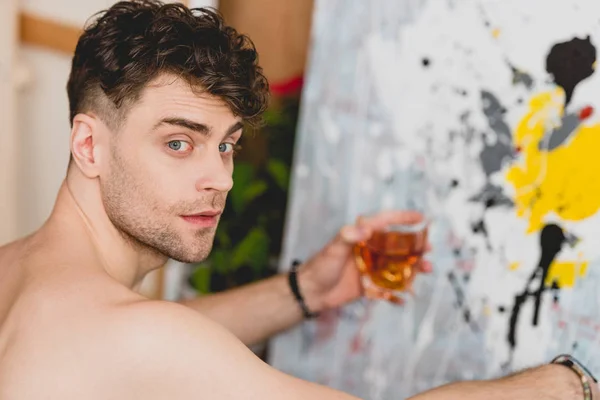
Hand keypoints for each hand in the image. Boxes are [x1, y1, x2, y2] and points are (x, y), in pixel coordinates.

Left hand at [298, 210, 431, 311]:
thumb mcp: (334, 248)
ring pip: (397, 267)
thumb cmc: (320, 266)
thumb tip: (365, 229)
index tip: (421, 218)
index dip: (403, 218)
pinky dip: (396, 295)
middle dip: (415, 247)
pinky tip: (404, 299)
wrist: (309, 292)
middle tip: (428, 250)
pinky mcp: (368, 285)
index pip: (385, 222)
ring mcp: (370, 268)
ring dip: (413, 269)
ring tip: (426, 270)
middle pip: (397, 246)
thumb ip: (348, 236)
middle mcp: (369, 251)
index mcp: (361, 236)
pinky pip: (387, 289)